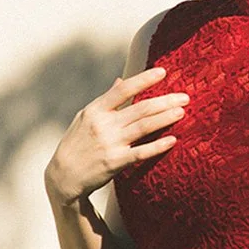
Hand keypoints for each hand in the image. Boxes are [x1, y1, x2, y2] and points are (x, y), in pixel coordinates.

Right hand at [44, 67, 188, 204]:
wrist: (63, 176)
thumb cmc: (76, 143)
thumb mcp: (85, 117)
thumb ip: (106, 100)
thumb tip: (120, 80)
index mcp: (95, 110)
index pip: (123, 90)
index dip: (144, 79)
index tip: (163, 72)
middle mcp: (103, 124)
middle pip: (140, 108)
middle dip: (165, 101)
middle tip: (185, 97)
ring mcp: (110, 143)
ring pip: (144, 127)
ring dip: (165, 118)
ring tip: (182, 111)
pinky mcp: (115, 162)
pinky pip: (141, 152)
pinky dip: (158, 146)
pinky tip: (173, 140)